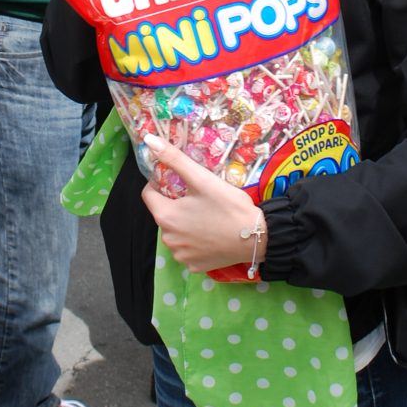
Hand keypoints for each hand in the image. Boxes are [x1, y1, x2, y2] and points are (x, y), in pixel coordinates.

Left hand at [140, 136, 266, 274]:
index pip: (149, 194)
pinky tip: (211, 233)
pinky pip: (188, 249)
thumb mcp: (202, 179)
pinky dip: (195, 240)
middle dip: (176, 203)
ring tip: (207, 215)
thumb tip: (149, 141)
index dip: (161, 183)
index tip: (180, 180)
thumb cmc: (229, 206)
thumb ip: (175, 159)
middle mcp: (168, 239)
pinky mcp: (194, 266)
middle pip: (164, 213)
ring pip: (175, 232)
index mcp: (165, 216)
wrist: (257, 237)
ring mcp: (181, 255)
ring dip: (185, 223)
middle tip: (199, 197)